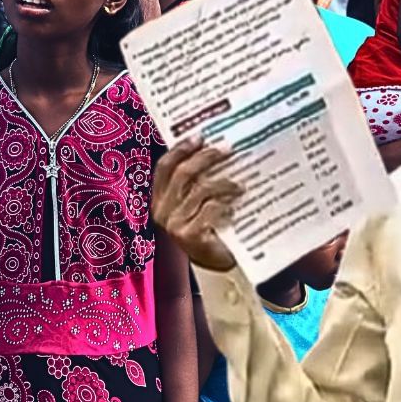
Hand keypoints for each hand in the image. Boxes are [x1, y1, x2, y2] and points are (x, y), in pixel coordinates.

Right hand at [151, 138, 242, 271]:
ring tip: (240, 184)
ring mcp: (174, 224)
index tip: (200, 136)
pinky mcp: (190, 236)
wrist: (217, 264)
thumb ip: (196, 181)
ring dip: (224, 183)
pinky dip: (225, 204)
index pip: (164, 167)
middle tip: (228, 149)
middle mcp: (162, 211)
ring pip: (200, 190)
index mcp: (160, 199)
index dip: (180, 149)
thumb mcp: (197, 203)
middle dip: (206, 157)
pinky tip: (235, 207)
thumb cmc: (209, 229)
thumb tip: (216, 147)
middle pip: (182, 173)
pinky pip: (210, 209)